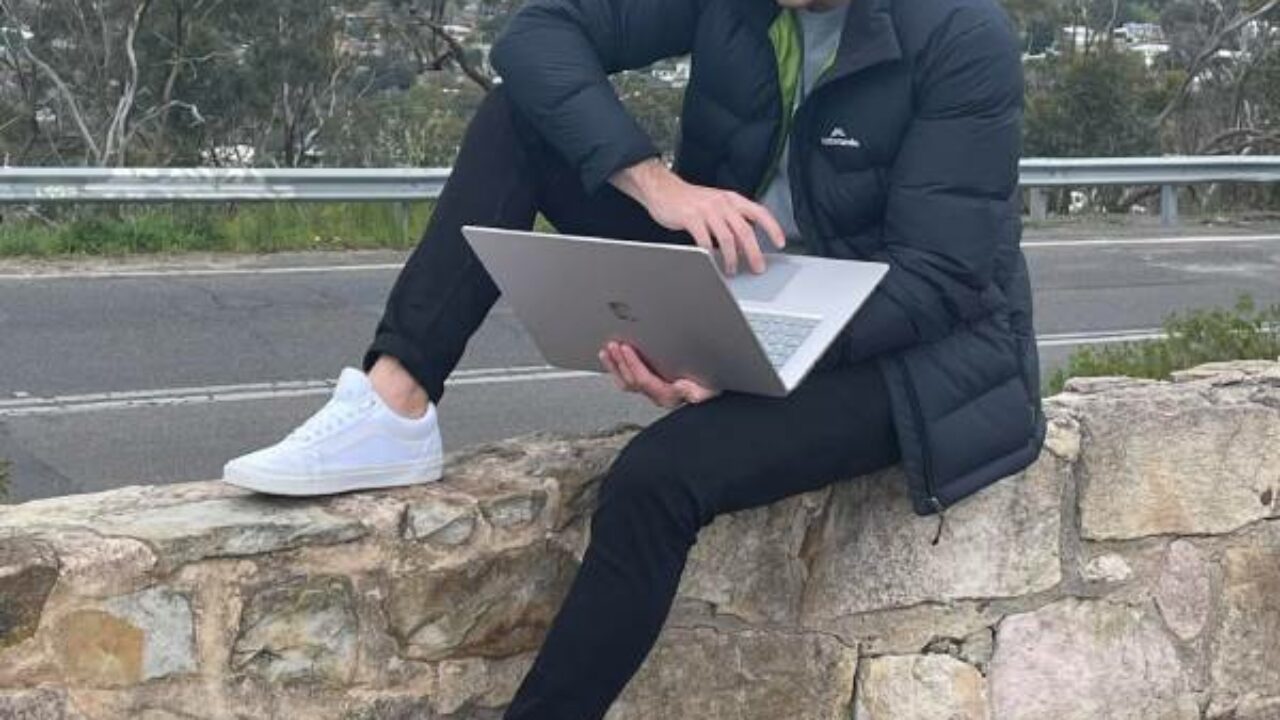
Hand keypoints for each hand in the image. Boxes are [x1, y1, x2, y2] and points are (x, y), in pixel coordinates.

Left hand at [598, 341, 718, 408]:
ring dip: (616, 364)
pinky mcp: (652, 383)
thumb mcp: (709, 383)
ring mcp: (655, 390)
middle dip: (621, 362)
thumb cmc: (714, 383)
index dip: (635, 365)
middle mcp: (661, 395)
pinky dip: (618, 366)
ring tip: (608, 349)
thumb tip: (689, 380)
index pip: (647, 381)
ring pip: (628, 382)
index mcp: (673, 394)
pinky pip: (629, 378)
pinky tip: (611, 356)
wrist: (717, 390)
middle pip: (633, 382)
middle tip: (613, 345)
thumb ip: (698, 384)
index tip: (626, 348)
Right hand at [611, 158, 785, 274]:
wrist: (663, 189)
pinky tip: (711, 261)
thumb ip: (732, 220)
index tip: (780, 242)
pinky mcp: (691, 218)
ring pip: (727, 238)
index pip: (759, 212)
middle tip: (757, 267)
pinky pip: (705, 240)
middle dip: (753, 252)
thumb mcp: (717, 204)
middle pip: (745, 230)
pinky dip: (710, 254)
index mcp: (732, 199)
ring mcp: (707, 210)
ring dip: (732, 258)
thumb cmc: (690, 200)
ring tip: (732, 269)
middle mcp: (722, 203)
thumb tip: (745, 244)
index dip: (772, 228)